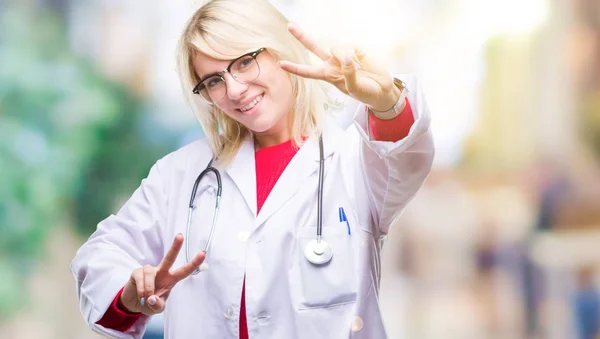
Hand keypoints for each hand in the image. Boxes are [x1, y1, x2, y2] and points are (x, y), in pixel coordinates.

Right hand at [119, 233, 205, 314]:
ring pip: (150, 272)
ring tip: (146, 298)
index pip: (184, 271)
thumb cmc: (150, 303)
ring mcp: (149, 271)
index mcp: (171, 279)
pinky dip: (141, 289)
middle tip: (180, 236)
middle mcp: (161, 272)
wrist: (133, 303)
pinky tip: (140, 295)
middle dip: (175, 247)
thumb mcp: (157, 309)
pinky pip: (140, 277)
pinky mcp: (137, 272)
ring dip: (148, 288)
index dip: (194, 263)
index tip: (203, 253)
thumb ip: (157, 306)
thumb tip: (152, 298)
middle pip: (169, 258)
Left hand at [278, 22, 400, 111]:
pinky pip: (348, 47)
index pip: (308, 72)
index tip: (280, 64)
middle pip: (313, 48)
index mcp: (328, 75)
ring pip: (335, 48)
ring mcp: (343, 55)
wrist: (382, 88)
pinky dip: (353, 55)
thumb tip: (346, 58)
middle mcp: (332, 63)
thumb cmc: (366, 93)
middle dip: (302, 36)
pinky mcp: (355, 49)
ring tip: (356, 69)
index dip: (295, 68)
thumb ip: (348, 74)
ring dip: (344, 58)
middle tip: (290, 26)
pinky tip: (360, 62)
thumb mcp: (354, 89)